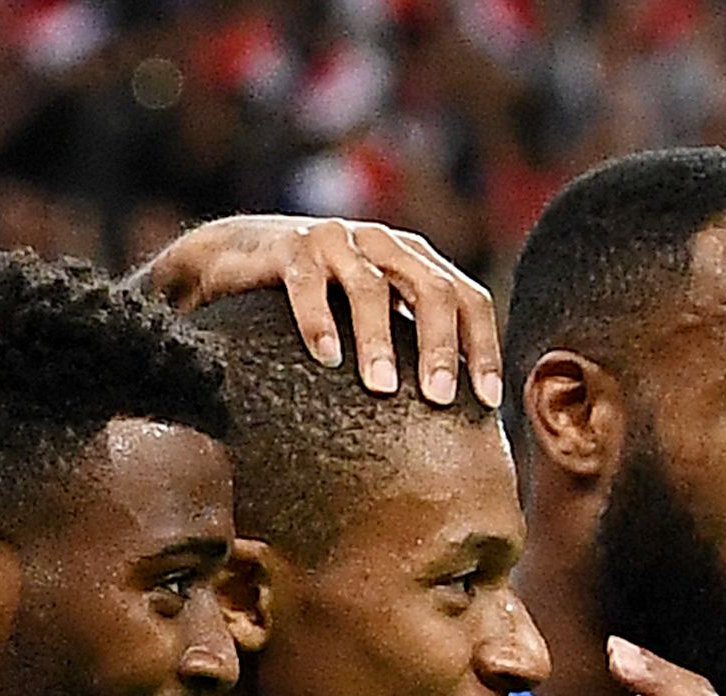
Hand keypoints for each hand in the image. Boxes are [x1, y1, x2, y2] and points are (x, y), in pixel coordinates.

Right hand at [136, 215, 501, 406]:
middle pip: (431, 288)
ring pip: (370, 286)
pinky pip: (308, 284)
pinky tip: (326, 357)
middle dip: (440, 346)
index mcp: (416, 262)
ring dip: (378, 339)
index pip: (468, 299)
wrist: (237, 257)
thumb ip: (410, 346)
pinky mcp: (289, 248)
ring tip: (381, 387)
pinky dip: (319, 320)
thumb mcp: (372, 318)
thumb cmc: (318, 302)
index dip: (483, 347)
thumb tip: (456, 424)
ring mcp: (337, 241)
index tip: (487, 401)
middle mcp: (383, 245)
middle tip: (439, 398)